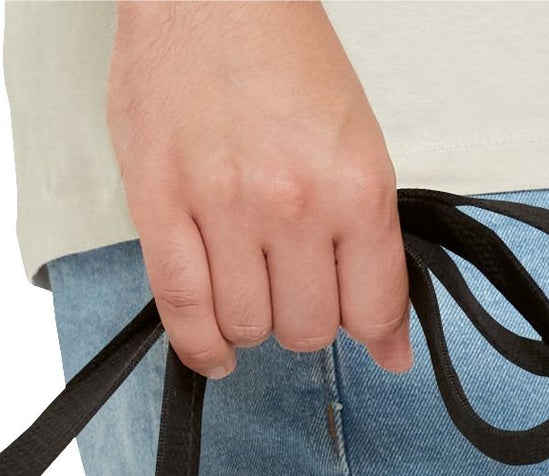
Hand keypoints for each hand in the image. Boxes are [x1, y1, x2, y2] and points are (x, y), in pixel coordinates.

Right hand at [106, 0, 409, 378]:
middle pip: (308, 327)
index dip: (375, 333)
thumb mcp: (355, 138)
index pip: (373, 305)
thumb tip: (388, 339)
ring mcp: (223, 210)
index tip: (372, 339)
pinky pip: (183, 312)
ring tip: (250, 290)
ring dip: (252, 323)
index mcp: (355, 182)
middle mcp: (293, 203)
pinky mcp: (160, 209)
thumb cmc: (278, 53)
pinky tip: (216, 349)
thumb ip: (370, 240)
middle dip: (305, 319)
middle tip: (296, 288)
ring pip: (248, 327)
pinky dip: (202, 346)